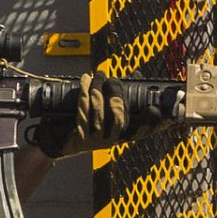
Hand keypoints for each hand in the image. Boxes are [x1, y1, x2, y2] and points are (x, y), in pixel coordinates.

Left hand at [32, 73, 171, 158]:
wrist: (60, 141)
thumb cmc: (88, 122)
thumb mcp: (106, 112)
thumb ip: (122, 95)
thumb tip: (137, 75)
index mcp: (121, 136)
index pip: (141, 130)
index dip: (151, 122)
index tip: (156, 110)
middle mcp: (111, 141)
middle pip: (119, 118)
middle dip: (116, 94)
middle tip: (112, 80)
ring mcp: (95, 141)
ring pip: (100, 112)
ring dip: (98, 89)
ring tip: (97, 75)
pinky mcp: (80, 137)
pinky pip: (83, 110)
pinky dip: (85, 92)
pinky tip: (85, 80)